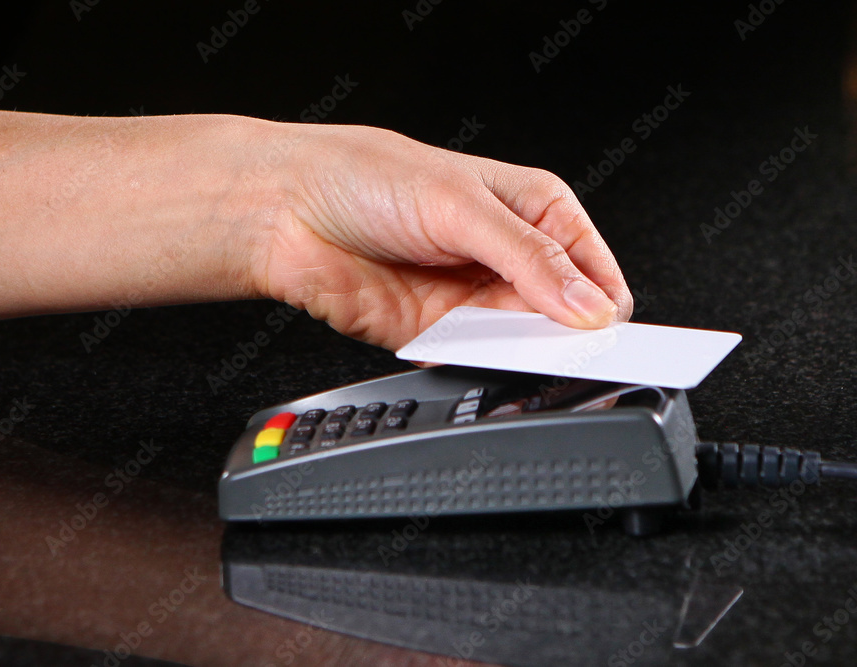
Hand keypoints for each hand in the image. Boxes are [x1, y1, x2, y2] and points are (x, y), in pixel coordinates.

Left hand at [246, 122, 632, 350]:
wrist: (286, 210)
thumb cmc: (367, 177)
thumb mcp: (461, 205)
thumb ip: (529, 259)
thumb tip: (587, 304)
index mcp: (531, 211)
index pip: (593, 267)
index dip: (601, 300)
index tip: (600, 328)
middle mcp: (505, 257)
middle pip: (563, 312)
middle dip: (561, 329)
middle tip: (553, 335)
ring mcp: (471, 298)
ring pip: (520, 342)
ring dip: (516, 347)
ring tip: (502, 334)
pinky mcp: (436, 333)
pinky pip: (472, 360)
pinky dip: (473, 361)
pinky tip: (466, 346)